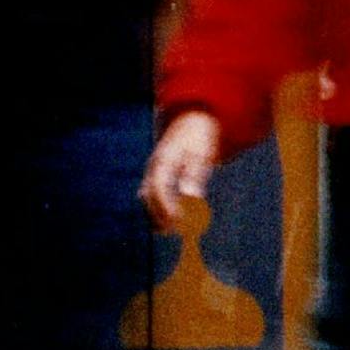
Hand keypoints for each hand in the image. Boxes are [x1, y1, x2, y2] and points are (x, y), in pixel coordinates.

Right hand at [141, 111, 220, 231]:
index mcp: (164, 161)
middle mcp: (154, 165)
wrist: (193, 117)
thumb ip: (194, 176)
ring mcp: (154, 167)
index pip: (159, 189)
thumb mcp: (201, 155)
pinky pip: (152, 190)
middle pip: (149, 194)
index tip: (175, 222)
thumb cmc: (199, 137)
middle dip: (158, 214)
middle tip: (170, 232)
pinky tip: (167, 216)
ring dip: (155, 212)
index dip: (166, 207)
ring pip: (147, 193)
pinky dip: (157, 204)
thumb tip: (191, 198)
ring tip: (167, 230)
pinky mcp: (158, 170)